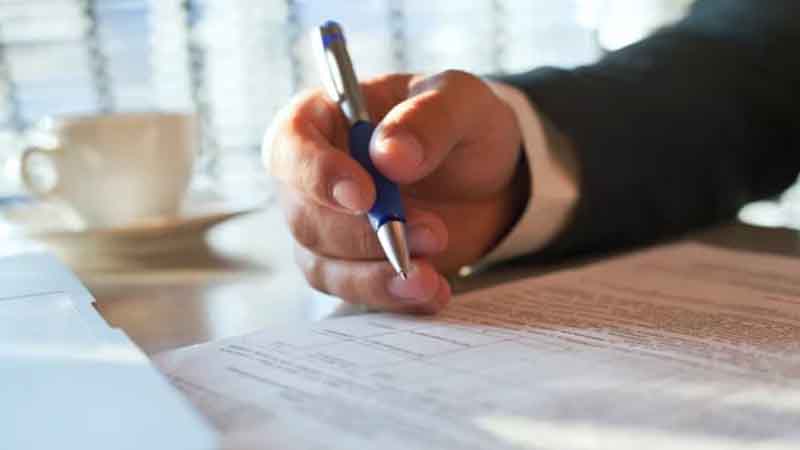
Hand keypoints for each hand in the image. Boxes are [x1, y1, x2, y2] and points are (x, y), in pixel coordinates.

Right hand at [266, 70, 525, 312]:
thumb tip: (389, 154)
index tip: (363, 197)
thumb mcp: (461, 102)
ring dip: (375, 275)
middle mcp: (312, 174)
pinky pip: (352, 289)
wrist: (486, 178)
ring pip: (323, 263)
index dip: (316, 174)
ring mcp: (327, 223)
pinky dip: (390, 296)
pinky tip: (431, 292)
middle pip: (306, 216)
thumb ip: (427, 119)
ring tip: (431, 278)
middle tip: (433, 234)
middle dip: (366, 235)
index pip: (290, 144)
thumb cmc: (461, 124)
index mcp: (323, 117)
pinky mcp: (349, 263)